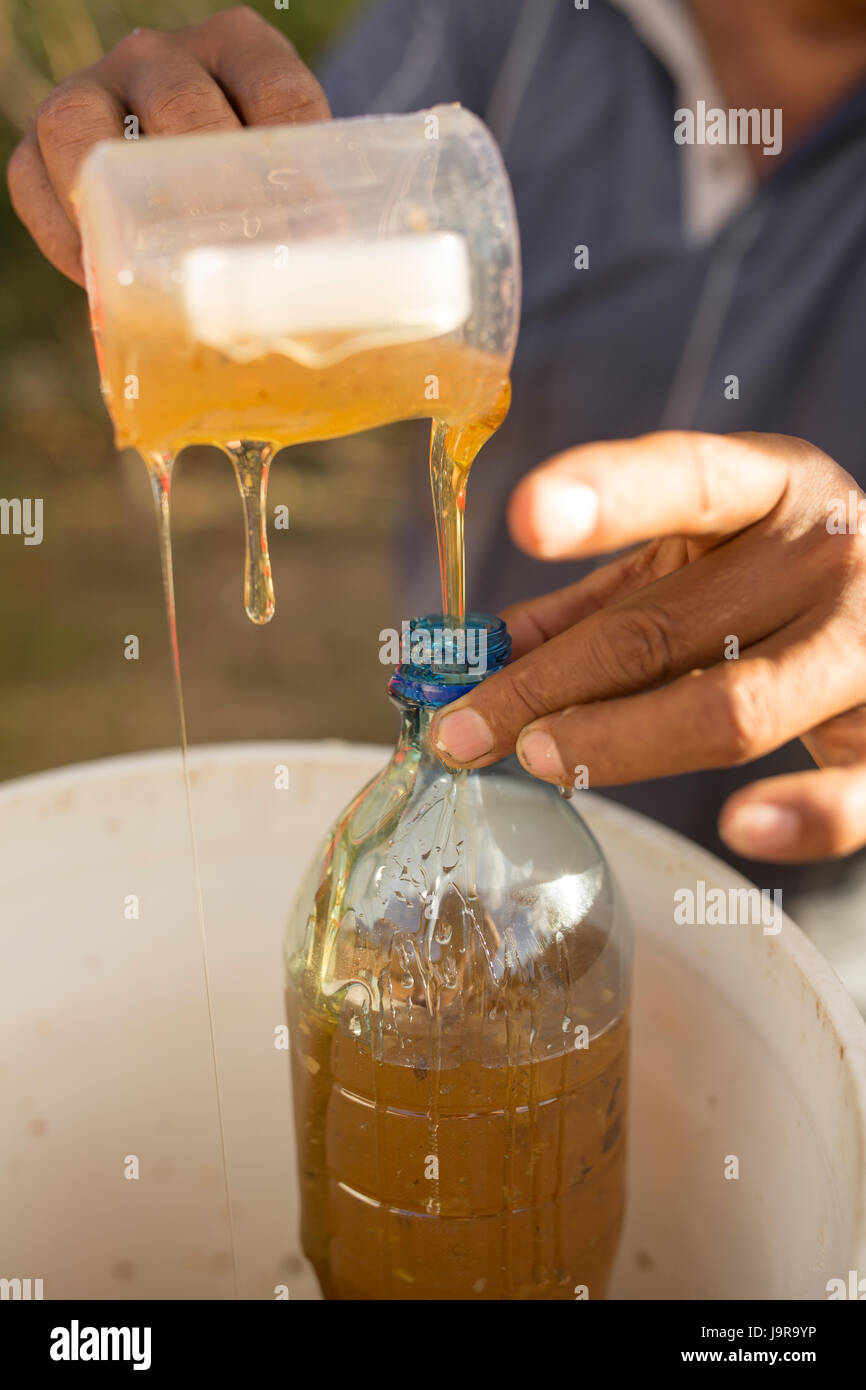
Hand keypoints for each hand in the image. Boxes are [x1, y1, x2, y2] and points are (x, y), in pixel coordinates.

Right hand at [6, 6, 329, 284]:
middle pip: (180, 105)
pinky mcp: (42, 141)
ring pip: (83, 126)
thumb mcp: (278, 178)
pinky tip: (102, 279)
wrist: (174, 181)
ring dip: (118, 201)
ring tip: (156, 264)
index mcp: (238, 49)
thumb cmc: (240, 187)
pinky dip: (64, 236)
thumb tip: (325, 256)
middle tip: (238, 252)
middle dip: (212, 186)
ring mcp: (94, 88)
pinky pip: (32, 178)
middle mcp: (160, 57)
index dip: (295, 162)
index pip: (276, 90)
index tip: (319, 226)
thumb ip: (301, 208)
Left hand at [431, 431, 865, 862]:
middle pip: (662, 629)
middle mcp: (829, 555)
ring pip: (733, 706)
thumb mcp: (698, 563)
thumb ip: (598, 603)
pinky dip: (799, 817)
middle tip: (460, 730)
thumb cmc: (783, 587)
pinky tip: (739, 826)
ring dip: (619, 741)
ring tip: (537, 759)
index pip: (688, 480)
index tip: (526, 514)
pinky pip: (853, 792)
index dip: (608, 495)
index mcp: (775, 488)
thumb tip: (479, 654)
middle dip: (545, 685)